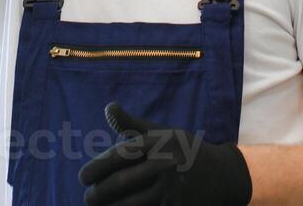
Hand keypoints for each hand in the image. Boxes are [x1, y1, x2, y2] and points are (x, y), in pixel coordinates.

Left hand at [78, 101, 252, 205]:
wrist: (220, 175)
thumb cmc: (184, 150)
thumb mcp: (162, 133)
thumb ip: (132, 124)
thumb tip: (108, 107)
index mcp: (158, 142)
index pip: (120, 155)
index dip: (97, 167)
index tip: (82, 176)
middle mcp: (164, 164)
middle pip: (122, 182)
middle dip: (99, 193)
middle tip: (88, 197)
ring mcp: (171, 189)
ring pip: (131, 204)